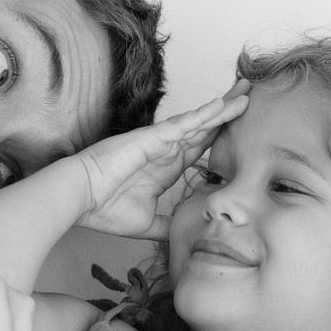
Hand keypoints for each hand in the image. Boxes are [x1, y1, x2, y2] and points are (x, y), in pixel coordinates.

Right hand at [74, 87, 248, 239]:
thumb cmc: (103, 208)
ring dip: (223, 108)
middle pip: (205, 127)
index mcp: (166, 167)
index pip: (201, 148)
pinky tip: (222, 105)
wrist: (79, 199)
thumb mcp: (146, 223)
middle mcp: (166, 149)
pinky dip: (204, 114)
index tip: (243, 130)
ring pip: (199, 121)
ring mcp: (160, 141)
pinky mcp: (152, 138)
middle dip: (228, 113)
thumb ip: (167, 226)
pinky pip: (183, 123)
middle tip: (251, 97)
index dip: (221, 137)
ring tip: (246, 93)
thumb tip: (184, 238)